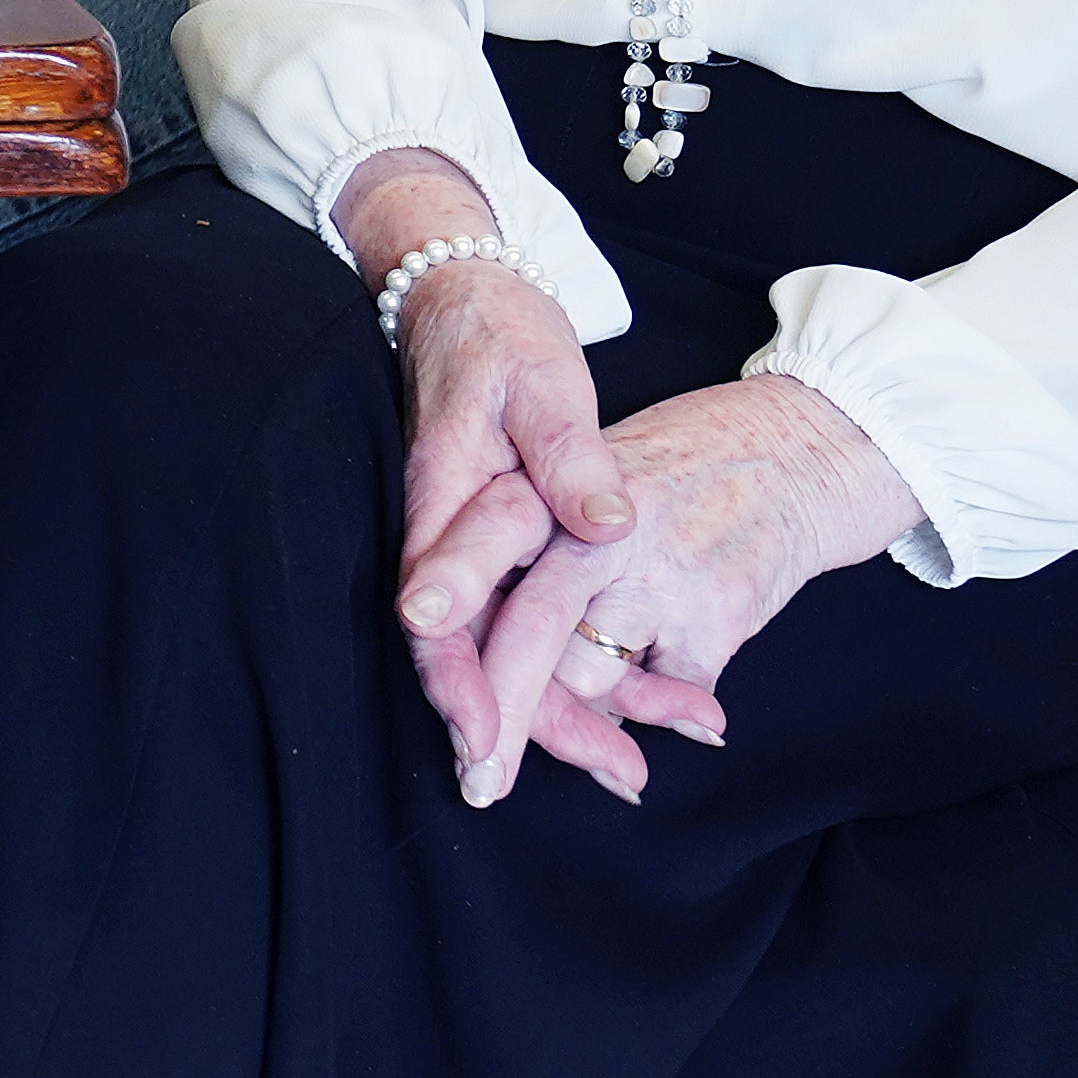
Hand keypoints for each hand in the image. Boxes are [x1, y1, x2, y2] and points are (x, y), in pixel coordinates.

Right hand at [339, 148, 645, 800]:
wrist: (465, 299)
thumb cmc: (500, 338)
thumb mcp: (544, 383)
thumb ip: (570, 459)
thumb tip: (607, 528)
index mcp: (445, 498)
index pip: (437, 613)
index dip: (462, 684)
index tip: (491, 746)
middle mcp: (444, 535)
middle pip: (472, 653)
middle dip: (532, 727)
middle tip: (615, 778)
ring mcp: (466, 547)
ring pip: (501, 648)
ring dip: (566, 706)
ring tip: (640, 761)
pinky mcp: (491, 550)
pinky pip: (520, 621)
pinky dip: (575, 665)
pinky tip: (635, 698)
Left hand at [439, 375, 924, 808]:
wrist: (794, 456)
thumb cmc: (667, 477)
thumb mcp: (581, 478)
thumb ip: (529, 554)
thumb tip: (475, 654)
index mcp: (557, 490)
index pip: (489, 530)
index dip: (449, 577)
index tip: (415, 619)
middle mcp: (604, 533)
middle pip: (534, 629)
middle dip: (502, 718)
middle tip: (479, 781)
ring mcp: (664, 576)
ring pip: (592, 681)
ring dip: (593, 714)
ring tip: (618, 710)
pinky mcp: (719, 616)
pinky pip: (665, 700)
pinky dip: (665, 712)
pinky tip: (681, 705)